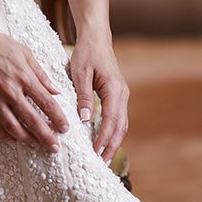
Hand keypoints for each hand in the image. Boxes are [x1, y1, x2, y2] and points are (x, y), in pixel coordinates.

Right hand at [0, 25, 68, 148]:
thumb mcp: (24, 52)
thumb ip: (41, 73)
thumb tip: (55, 90)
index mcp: (24, 77)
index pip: (47, 103)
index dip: (58, 118)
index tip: (65, 128)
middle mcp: (10, 91)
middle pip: (32, 120)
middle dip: (46, 136)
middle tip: (54, 147)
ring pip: (13, 127)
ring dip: (26, 139)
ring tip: (36, 145)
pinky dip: (3, 135)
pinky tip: (12, 139)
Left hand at [67, 37, 128, 162]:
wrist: (96, 38)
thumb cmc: (86, 53)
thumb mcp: (80, 73)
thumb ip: (83, 96)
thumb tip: (85, 119)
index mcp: (114, 89)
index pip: (111, 120)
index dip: (104, 138)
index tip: (96, 153)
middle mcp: (122, 94)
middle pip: (120, 126)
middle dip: (112, 146)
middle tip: (102, 163)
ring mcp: (121, 95)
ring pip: (121, 123)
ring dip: (114, 141)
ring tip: (104, 157)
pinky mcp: (117, 96)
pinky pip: (117, 117)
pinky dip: (113, 131)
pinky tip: (105, 141)